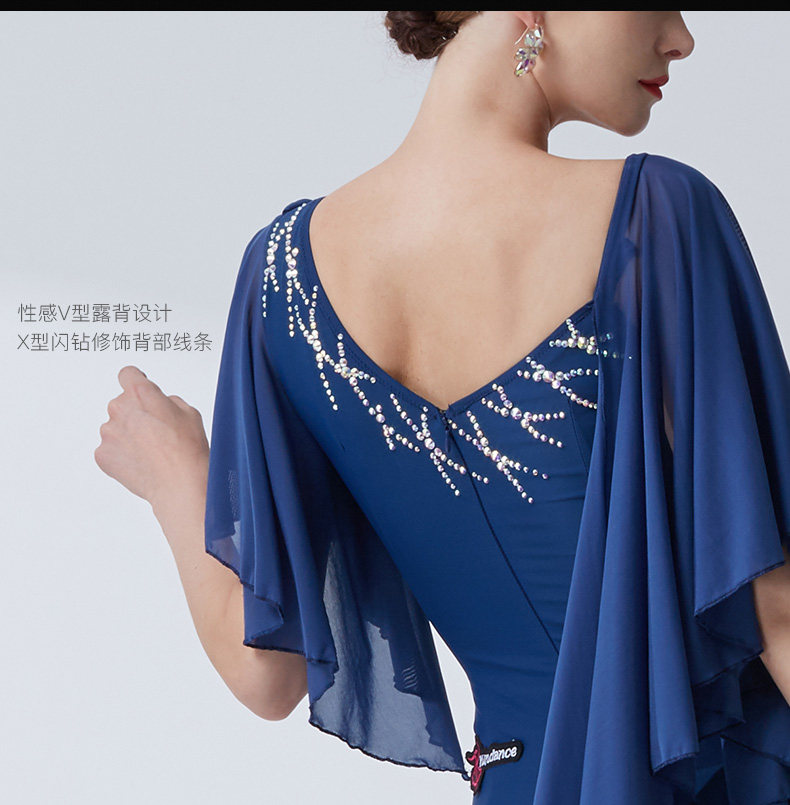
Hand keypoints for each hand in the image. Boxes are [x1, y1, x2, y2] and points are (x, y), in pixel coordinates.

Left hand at [94, 365, 209, 512]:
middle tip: (155, 430)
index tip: (138, 387)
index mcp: (141, 393)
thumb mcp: (189, 413)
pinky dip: (122, 454)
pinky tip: (141, 461)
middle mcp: (120, 408)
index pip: (128, 374)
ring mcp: (108, 432)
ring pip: (116, 427)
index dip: (136, 381)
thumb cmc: (187, 450)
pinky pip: (110, 448)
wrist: (179, 483)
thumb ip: (167, 401)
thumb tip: (160, 404)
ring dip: (128, 435)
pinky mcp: (102, 454)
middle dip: (136, 413)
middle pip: (122, 403)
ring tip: (150, 450)